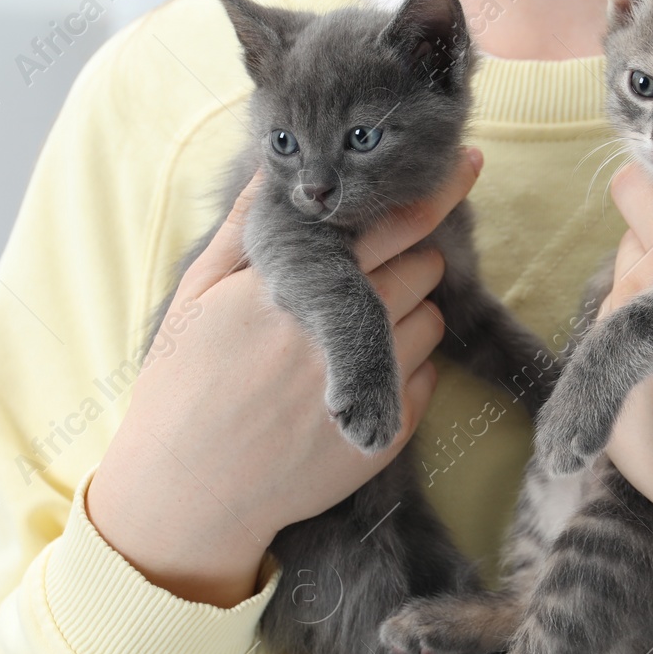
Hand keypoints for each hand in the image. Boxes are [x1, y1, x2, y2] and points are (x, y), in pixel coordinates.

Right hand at [86, 149, 484, 607]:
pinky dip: (408, 369)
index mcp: (296, 287)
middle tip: (365, 276)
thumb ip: (246, 224)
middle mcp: (339, 330)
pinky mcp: (388, 431)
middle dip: (407, 259)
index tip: (467, 162)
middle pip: (423, 267)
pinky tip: (356, 377)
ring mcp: (369, 383)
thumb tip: (277, 163)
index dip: (435, 190)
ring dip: (409, 314)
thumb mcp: (197, 293)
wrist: (189, 492)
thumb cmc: (185, 383)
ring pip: (431, 321)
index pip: (388, 223)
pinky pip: (429, 378)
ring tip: (353, 332)